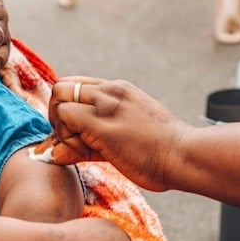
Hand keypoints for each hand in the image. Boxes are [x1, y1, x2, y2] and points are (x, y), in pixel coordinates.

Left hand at [45, 76, 188, 191]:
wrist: (184, 155)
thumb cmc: (161, 152)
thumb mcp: (125, 137)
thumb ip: (89, 144)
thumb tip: (55, 154)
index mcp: (119, 90)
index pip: (76, 85)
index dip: (67, 107)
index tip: (73, 130)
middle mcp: (110, 91)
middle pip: (61, 86)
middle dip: (56, 113)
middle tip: (67, 138)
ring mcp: (106, 105)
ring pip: (59, 97)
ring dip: (60, 125)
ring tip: (77, 147)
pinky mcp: (102, 124)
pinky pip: (65, 118)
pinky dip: (64, 136)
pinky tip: (80, 152)